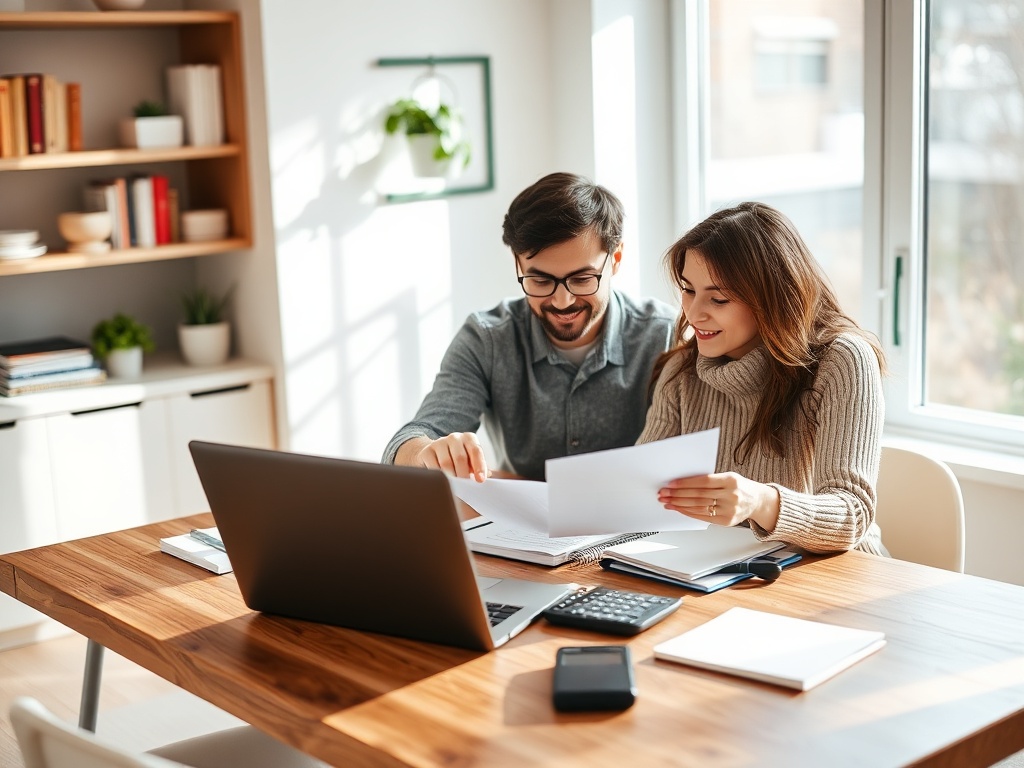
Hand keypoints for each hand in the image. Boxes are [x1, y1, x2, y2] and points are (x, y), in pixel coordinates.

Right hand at [412, 432, 489, 481]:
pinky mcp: (427, 451)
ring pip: (446, 464)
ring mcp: (439, 443)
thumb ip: (479, 468)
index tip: (480, 480)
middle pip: (460, 458)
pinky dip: (439, 478)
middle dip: (464, 475)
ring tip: (455, 488)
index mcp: (469, 438)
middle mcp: (455, 438)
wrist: (436, 454)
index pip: (476, 451)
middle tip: (465, 488)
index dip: (479, 466)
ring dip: (451, 478)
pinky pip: (433, 468)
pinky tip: (443, 483)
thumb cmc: (459, 461)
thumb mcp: (471, 462)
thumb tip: (485, 477)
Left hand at [657, 472, 779, 530]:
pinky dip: (688, 513)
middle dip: (678, 495)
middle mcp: (731, 495)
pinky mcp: (726, 521)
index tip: (671, 484)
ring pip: (699, 507)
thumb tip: (682, 483)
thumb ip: (709, 480)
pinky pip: (703, 517)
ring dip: (680, 505)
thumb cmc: (739, 486)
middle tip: (664, 494)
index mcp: (731, 480)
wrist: (757, 501)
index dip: (685, 483)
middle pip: (699, 496)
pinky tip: (679, 509)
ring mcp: (730, 510)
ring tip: (667, 502)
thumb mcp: (728, 477)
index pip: (703, 482)